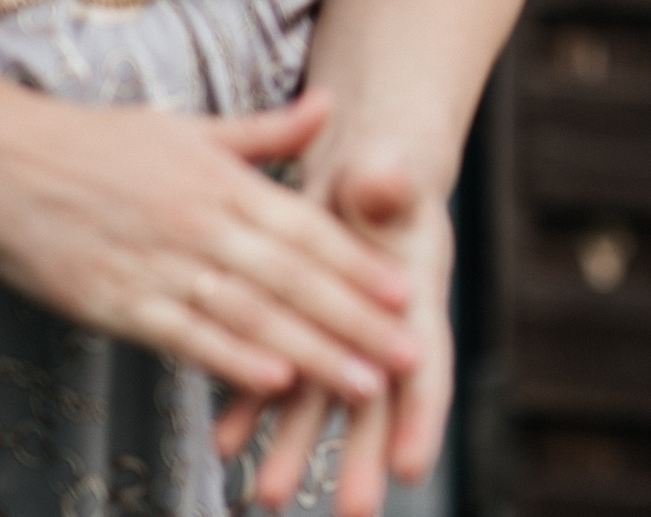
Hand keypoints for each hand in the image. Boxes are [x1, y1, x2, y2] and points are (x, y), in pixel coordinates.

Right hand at [0, 88, 417, 401]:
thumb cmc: (95, 143)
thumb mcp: (188, 128)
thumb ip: (264, 132)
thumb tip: (332, 104)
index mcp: (222, 181)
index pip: (307, 229)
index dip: (358, 263)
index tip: (407, 292)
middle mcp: (199, 224)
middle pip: (294, 279)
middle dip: (356, 320)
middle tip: (409, 354)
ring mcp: (157, 266)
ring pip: (252, 315)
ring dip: (314, 354)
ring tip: (365, 383)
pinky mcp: (114, 303)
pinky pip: (185, 337)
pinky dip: (232, 360)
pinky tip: (274, 385)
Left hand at [215, 161, 455, 516]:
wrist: (364, 168)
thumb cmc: (387, 170)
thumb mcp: (393, 170)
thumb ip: (391, 183)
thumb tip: (387, 184)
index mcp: (418, 287)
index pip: (426, 358)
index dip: (422, 412)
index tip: (414, 463)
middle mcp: (382, 323)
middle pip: (377, 399)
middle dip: (364, 458)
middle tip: (354, 512)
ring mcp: (340, 330)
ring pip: (319, 398)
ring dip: (295, 446)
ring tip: (266, 494)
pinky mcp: (298, 323)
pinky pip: (274, 373)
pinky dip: (249, 406)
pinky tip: (223, 441)